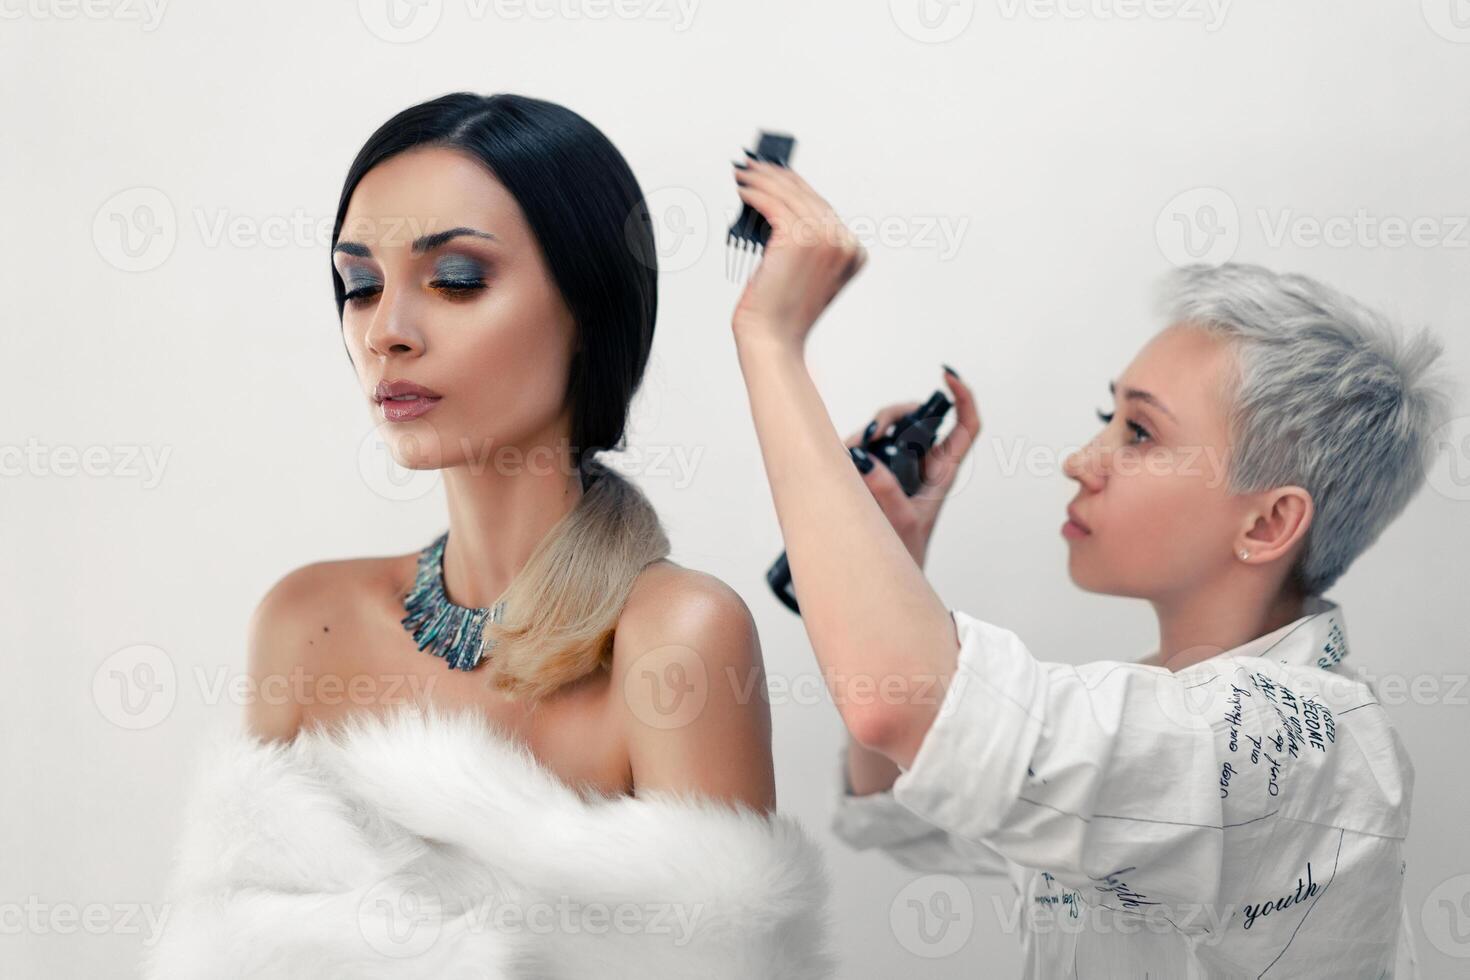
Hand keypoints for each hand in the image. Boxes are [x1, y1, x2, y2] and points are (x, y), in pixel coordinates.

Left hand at [730, 159, 867, 350]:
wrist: (773, 340)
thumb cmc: (781, 313)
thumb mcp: (801, 270)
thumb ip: (801, 239)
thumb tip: (773, 200)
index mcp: (853, 252)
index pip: (822, 206)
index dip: (796, 185)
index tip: (776, 172)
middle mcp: (845, 242)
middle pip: (807, 194)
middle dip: (777, 175)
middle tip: (755, 165)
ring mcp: (825, 238)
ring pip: (788, 194)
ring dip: (762, 179)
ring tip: (744, 173)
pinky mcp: (799, 237)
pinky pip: (773, 202)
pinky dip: (755, 191)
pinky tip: (743, 189)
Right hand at [842, 367, 981, 567]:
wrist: (888, 574)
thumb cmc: (906, 551)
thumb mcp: (901, 521)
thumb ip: (886, 491)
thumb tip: (865, 459)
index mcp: (942, 472)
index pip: (965, 427)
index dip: (962, 397)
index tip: (946, 375)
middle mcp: (923, 463)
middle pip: (917, 418)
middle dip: (894, 414)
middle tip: (875, 431)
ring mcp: (899, 466)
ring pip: (888, 430)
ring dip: (869, 433)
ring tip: (853, 452)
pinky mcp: (877, 471)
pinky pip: (867, 447)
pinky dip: (854, 447)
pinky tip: (844, 459)